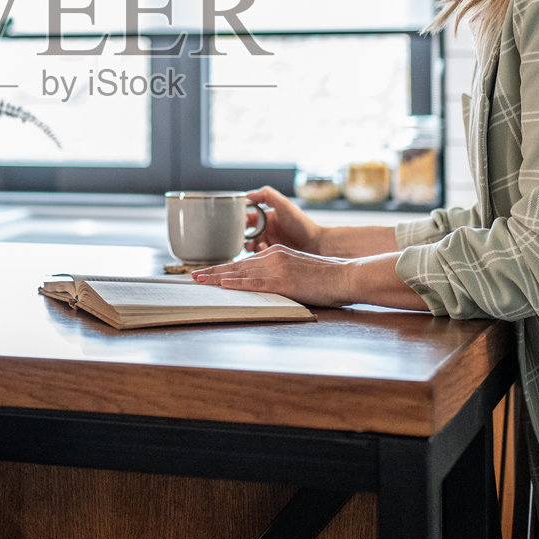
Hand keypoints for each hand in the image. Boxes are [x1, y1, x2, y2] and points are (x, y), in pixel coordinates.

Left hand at [190, 245, 356, 307]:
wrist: (346, 275)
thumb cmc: (327, 277)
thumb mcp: (299, 269)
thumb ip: (281, 273)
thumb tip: (266, 283)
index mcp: (276, 252)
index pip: (244, 261)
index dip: (225, 268)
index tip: (208, 272)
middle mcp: (273, 256)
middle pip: (237, 265)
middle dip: (213, 271)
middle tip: (192, 276)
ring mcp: (276, 267)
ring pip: (240, 273)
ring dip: (217, 278)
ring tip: (198, 281)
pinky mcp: (282, 280)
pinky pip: (254, 283)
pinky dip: (236, 284)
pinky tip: (223, 286)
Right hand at [243, 186, 324, 253]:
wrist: (316, 245)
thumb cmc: (302, 224)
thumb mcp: (285, 205)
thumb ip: (267, 195)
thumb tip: (247, 195)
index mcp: (267, 217)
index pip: (247, 216)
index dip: (240, 219)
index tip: (235, 222)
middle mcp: (267, 230)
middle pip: (246, 232)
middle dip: (242, 235)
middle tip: (244, 237)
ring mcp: (269, 242)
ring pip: (250, 245)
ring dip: (250, 245)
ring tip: (255, 245)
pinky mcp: (272, 255)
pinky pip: (259, 255)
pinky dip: (258, 253)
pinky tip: (265, 250)